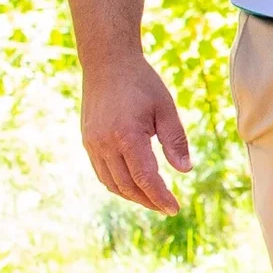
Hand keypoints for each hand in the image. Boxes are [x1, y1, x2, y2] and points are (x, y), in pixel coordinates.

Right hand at [79, 54, 191, 213]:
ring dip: (131, 195)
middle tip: (166, 208)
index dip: (160, 197)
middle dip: (147, 201)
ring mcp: (92, 143)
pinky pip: (101, 172)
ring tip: (152, 200)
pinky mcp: (87, 141)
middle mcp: (104, 144)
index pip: (145, 179)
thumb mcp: (166, 109)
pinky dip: (117, 184)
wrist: (107, 64)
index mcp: (127, 136)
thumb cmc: (142, 83)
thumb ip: (176, 142)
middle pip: (126, 186)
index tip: (174, 208)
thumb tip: (185, 170)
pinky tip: (133, 184)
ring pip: (111, 183)